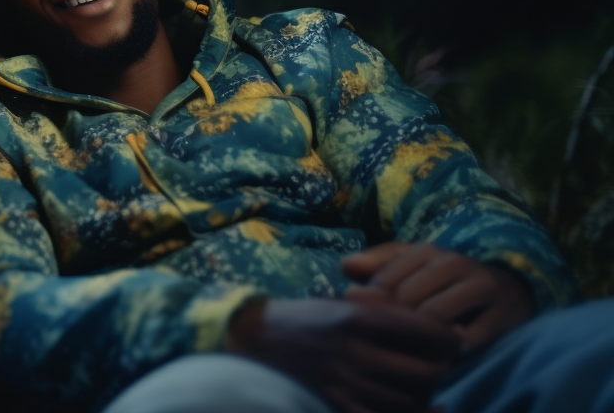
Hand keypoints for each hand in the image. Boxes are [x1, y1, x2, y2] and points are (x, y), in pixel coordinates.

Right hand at [228, 297, 459, 412]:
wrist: (253, 339)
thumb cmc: (303, 319)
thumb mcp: (342, 306)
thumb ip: (384, 317)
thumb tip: (437, 333)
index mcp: (356, 318)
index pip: (424, 329)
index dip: (448, 337)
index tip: (456, 341)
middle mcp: (354, 350)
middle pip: (425, 371)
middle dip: (439, 371)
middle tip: (437, 367)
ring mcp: (344, 382)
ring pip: (411, 400)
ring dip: (424, 397)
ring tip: (421, 388)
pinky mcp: (335, 403)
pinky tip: (420, 410)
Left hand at [342, 242, 534, 353]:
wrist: (506, 292)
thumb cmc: (442, 281)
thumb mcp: (410, 266)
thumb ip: (376, 265)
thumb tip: (345, 267)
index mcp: (425, 251)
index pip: (384, 282)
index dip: (371, 307)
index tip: (365, 324)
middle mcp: (454, 263)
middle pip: (407, 300)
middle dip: (393, 325)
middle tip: (385, 342)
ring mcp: (481, 288)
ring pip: (434, 319)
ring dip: (419, 340)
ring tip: (409, 351)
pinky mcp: (502, 315)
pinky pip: (466, 340)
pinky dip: (449, 351)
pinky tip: (439, 354)